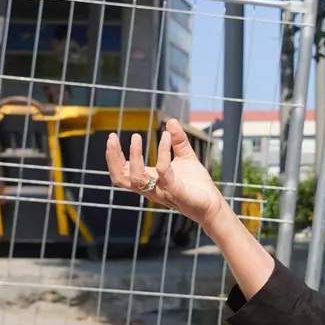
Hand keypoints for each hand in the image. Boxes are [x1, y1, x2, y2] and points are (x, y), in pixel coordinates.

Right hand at [105, 118, 227, 227]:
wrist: (212, 203)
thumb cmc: (196, 184)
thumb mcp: (185, 157)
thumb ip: (177, 141)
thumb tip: (170, 121)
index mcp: (149, 181)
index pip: (123, 172)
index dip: (114, 157)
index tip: (111, 137)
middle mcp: (150, 188)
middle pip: (122, 178)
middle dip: (113, 158)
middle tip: (112, 138)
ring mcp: (161, 191)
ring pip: (137, 178)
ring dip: (134, 156)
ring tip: (135, 136)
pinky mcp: (175, 191)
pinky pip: (164, 171)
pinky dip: (163, 153)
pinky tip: (166, 137)